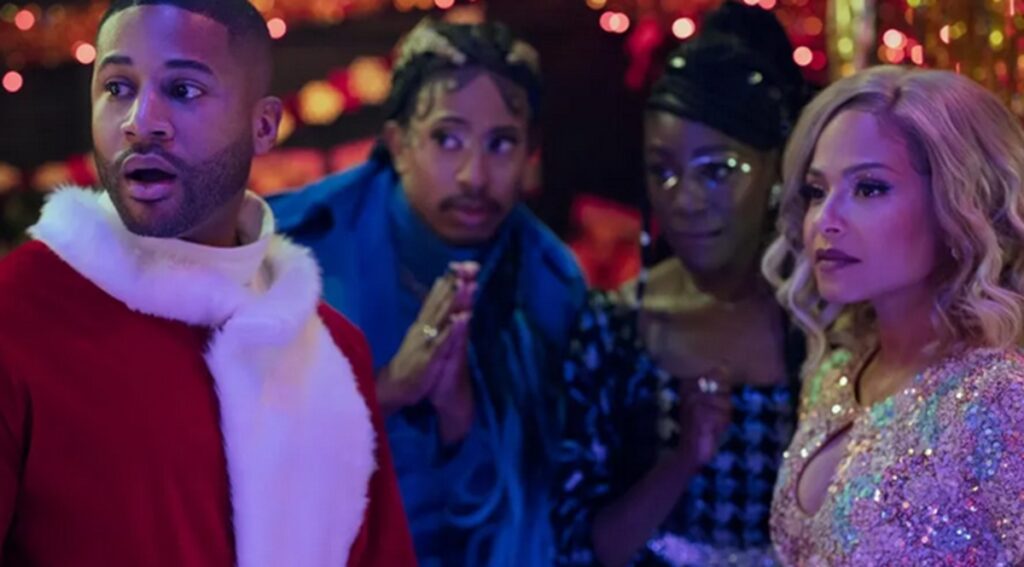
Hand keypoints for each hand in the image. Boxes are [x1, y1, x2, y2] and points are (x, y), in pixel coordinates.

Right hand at [376, 262, 477, 416]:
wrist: (393, 387)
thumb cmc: (411, 360)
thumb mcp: (421, 334)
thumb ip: (430, 313)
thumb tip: (440, 290)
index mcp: (423, 322)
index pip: (437, 296)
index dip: (450, 279)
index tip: (464, 262)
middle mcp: (424, 328)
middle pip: (441, 302)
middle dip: (455, 283)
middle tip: (469, 266)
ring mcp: (426, 342)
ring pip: (442, 318)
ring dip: (453, 301)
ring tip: (465, 284)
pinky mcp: (428, 359)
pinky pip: (441, 342)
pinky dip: (451, 330)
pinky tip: (461, 319)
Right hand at [673, 369, 732, 468]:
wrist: (690, 451)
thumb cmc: (703, 425)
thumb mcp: (709, 401)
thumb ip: (716, 383)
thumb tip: (724, 366)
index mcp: (688, 383)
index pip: (718, 373)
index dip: (723, 390)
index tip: (712, 404)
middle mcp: (688, 390)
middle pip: (724, 387)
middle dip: (725, 403)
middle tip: (713, 415)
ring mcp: (693, 403)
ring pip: (726, 402)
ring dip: (724, 416)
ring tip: (713, 423)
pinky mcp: (700, 416)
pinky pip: (724, 415)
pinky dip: (722, 424)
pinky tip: (713, 430)